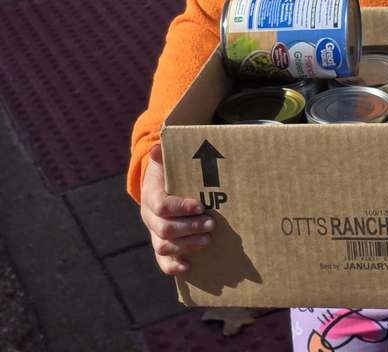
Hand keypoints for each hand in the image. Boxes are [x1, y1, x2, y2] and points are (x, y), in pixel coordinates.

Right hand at [140, 144, 214, 274]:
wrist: (160, 186)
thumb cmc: (169, 172)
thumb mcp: (167, 161)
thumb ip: (163, 156)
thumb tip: (156, 147)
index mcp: (151, 196)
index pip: (162, 206)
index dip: (180, 208)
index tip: (200, 206)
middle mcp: (149, 218)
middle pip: (164, 229)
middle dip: (189, 228)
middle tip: (211, 224)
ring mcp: (154, 233)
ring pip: (163, 246)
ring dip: (187, 245)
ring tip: (207, 240)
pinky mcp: (161, 245)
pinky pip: (162, 260)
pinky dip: (173, 266)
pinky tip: (188, 267)